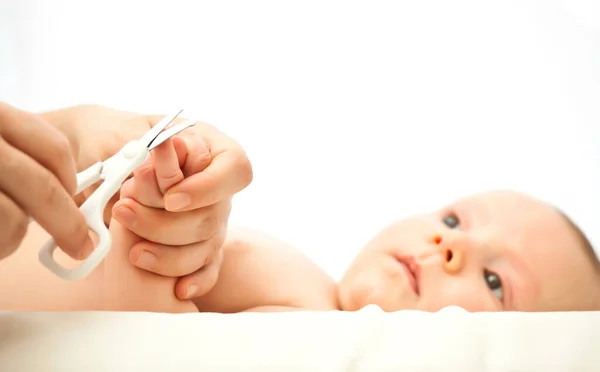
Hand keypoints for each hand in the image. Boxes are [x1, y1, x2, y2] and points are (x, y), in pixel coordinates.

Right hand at [0, 102, 92, 259]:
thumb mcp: (3, 155)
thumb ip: (24, 162)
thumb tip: (75, 190)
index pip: (51, 146)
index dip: (71, 178)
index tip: (79, 198)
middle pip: (42, 184)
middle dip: (68, 222)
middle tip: (84, 246)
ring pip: (14, 219)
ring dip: (13, 237)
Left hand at [42, 105, 251, 297]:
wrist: (106, 164)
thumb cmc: (121, 142)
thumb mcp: (131, 132)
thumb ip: (150, 142)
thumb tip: (167, 149)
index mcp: (214, 151)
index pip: (235, 169)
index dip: (208, 188)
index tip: (170, 199)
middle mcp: (219, 189)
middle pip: (213, 216)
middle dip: (164, 224)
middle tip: (123, 212)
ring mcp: (214, 221)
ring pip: (206, 247)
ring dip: (167, 255)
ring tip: (132, 251)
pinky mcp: (202, 248)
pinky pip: (209, 270)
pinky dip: (195, 281)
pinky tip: (177, 289)